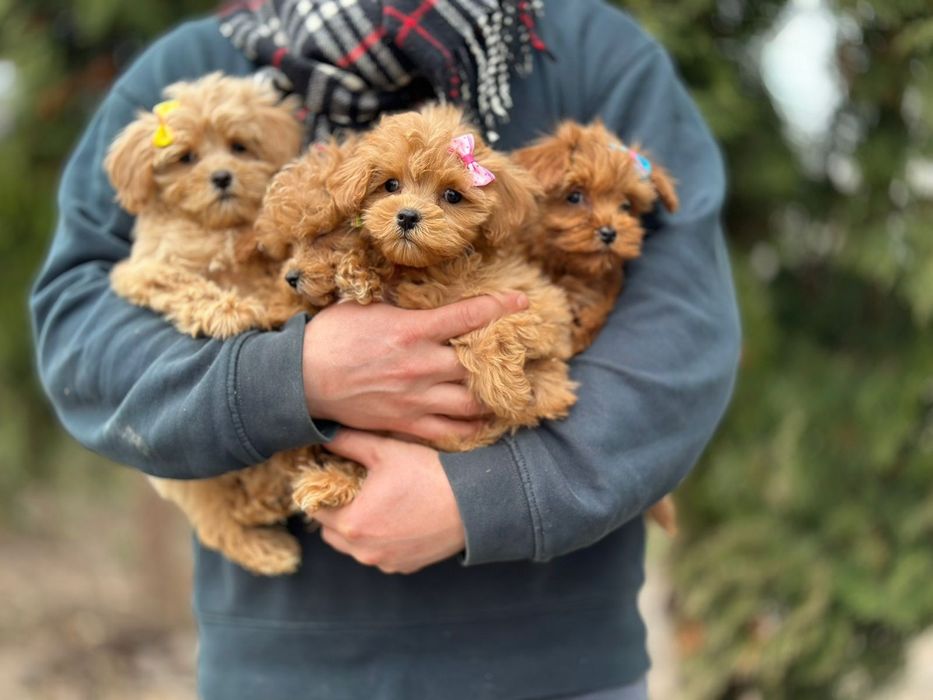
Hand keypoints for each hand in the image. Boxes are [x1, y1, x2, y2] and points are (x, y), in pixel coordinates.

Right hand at [302, 292, 527, 442]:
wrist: (301, 380)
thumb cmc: (330, 337)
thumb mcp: (366, 306)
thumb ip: (403, 305)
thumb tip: (426, 294)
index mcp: (412, 330)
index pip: (468, 316)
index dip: (500, 308)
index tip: (522, 304)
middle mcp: (420, 366)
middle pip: (479, 362)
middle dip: (505, 356)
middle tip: (520, 352)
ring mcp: (416, 399)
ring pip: (473, 401)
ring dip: (496, 394)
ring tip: (510, 389)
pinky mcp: (407, 424)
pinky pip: (452, 430)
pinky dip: (474, 426)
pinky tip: (485, 419)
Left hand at [316, 429, 464, 573]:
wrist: (473, 502)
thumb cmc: (428, 474)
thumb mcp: (385, 451)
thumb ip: (347, 443)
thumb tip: (323, 435)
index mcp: (352, 523)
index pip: (315, 509)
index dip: (320, 491)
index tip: (331, 478)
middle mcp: (364, 551)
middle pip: (330, 532)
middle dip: (336, 512)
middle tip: (353, 490)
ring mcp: (385, 562)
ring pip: (353, 547)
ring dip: (358, 529)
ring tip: (376, 505)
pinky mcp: (404, 567)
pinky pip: (379, 555)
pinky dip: (380, 541)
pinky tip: (397, 520)